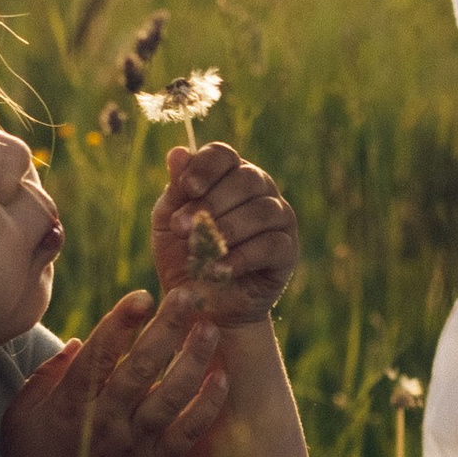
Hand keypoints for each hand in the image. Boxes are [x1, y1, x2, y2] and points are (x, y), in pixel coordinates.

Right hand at [0, 289, 224, 456]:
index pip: (97, 357)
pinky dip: (207, 407)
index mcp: (69, 408)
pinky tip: (222, 378)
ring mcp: (133, 447)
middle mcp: (105, 424)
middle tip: (189, 294)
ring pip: (170, 398)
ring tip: (210, 328)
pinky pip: (187, 435)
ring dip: (193, 361)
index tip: (141, 294)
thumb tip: (77, 342)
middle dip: (166, 328)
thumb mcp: (20, 417)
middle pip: (141, 369)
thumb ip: (45, 376)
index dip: (119, 323)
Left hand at [149, 140, 300, 331]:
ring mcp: (279, 217)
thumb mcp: (169, 224)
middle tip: (182, 229)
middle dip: (211, 204)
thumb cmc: (184, 258)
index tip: (187, 189)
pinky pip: (271, 244)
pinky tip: (220, 270)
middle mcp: (259, 189)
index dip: (206, 167)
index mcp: (228, 175)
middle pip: (246, 179)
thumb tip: (178, 151)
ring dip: (227, 231)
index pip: (223, 155)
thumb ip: (176, 191)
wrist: (202, 306)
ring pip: (261, 211)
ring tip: (200, 253)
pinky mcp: (288, 249)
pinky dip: (242, 257)